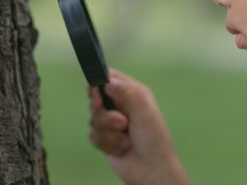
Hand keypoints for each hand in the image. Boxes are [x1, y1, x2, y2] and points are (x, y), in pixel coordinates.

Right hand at [88, 68, 191, 184]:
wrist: (151, 169)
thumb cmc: (153, 139)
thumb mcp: (144, 111)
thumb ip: (127, 92)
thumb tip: (108, 82)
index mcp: (133, 93)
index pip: (109, 77)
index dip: (99, 83)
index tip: (97, 93)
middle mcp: (122, 105)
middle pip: (95, 98)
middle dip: (105, 114)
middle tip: (122, 122)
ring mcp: (112, 122)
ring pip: (93, 119)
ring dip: (109, 133)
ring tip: (126, 140)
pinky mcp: (105, 138)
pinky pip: (93, 136)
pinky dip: (107, 144)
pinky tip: (121, 149)